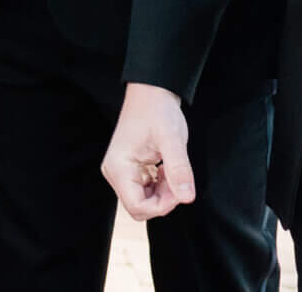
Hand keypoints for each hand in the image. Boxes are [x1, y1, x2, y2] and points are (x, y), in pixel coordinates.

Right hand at [102, 82, 197, 218]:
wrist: (151, 93)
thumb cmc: (158, 111)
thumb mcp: (172, 140)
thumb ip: (178, 170)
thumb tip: (187, 199)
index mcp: (118, 167)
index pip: (137, 207)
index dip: (162, 206)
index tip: (179, 189)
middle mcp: (114, 172)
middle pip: (139, 207)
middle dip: (163, 200)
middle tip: (178, 179)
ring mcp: (120, 172)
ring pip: (142, 201)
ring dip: (163, 194)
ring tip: (172, 171)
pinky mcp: (128, 170)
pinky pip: (144, 191)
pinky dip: (160, 187)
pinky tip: (166, 169)